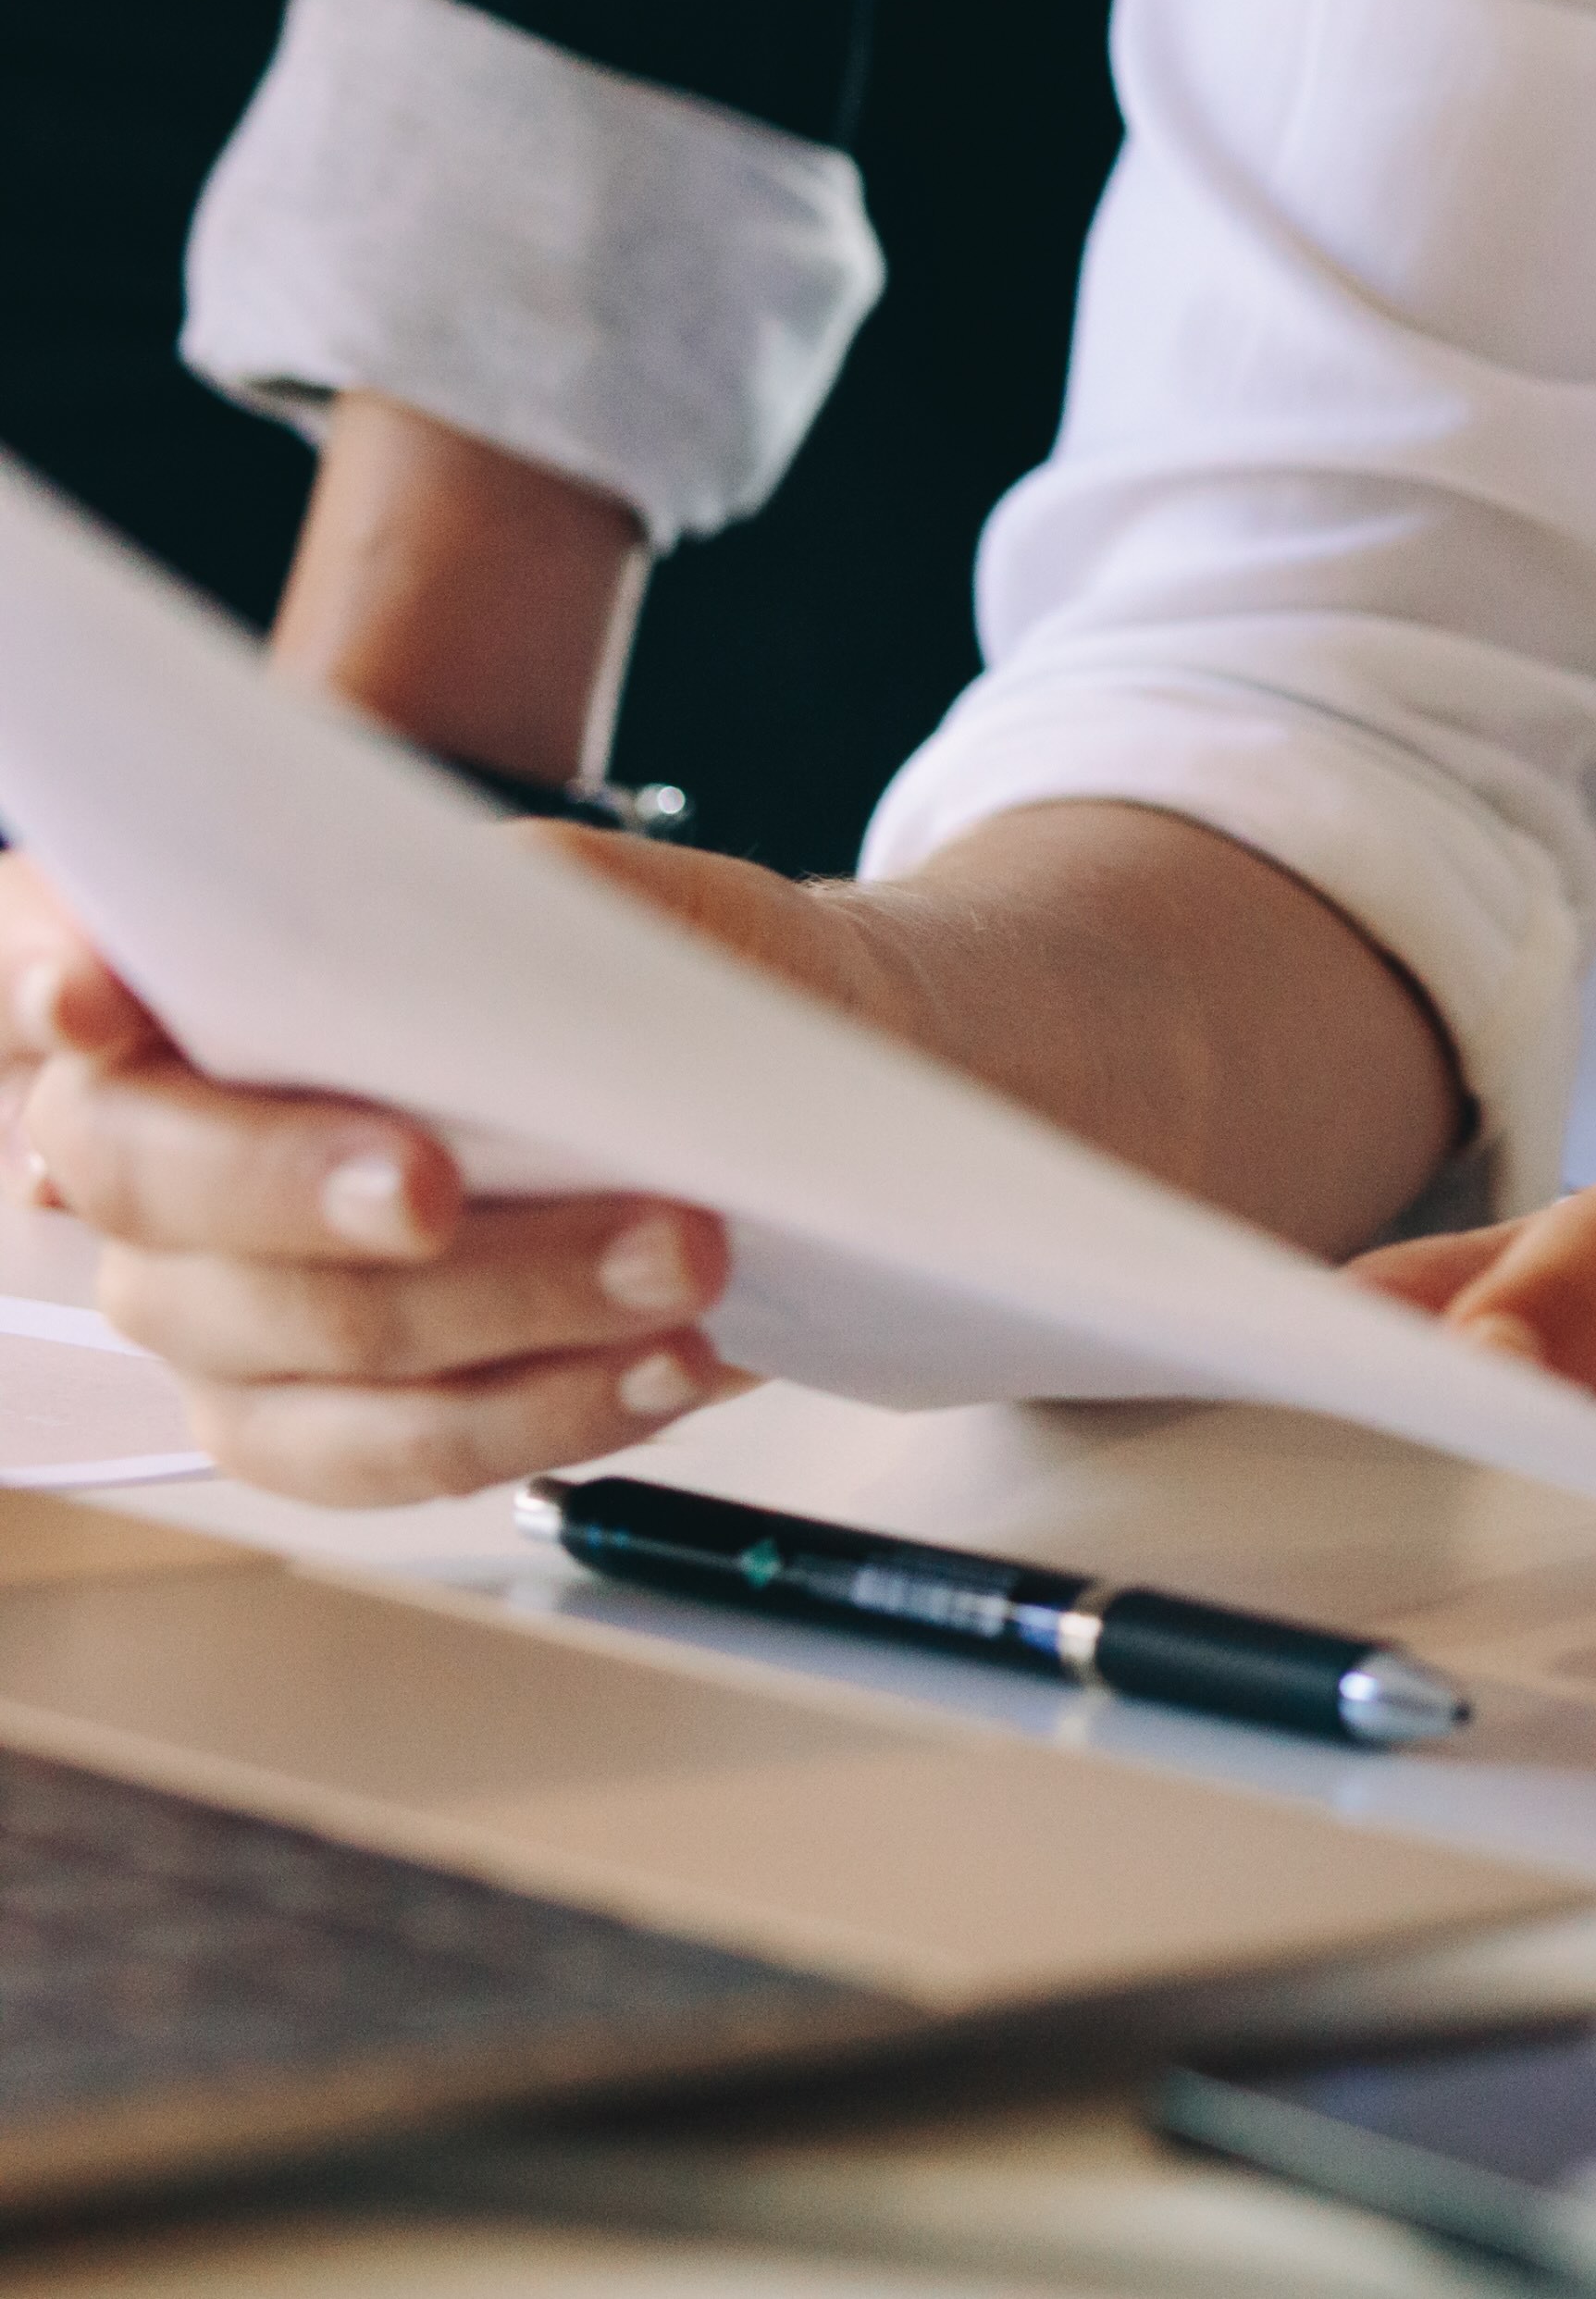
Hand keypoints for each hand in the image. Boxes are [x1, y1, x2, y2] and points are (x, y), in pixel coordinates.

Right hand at [2, 837, 876, 1501]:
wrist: (767, 1084)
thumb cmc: (657, 972)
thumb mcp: (594, 898)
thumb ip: (484, 915)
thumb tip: (441, 947)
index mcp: (189, 985)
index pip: (48, 966)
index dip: (38, 979)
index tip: (88, 999)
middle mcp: (155, 1146)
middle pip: (155, 1183)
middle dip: (307, 1190)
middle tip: (436, 1189)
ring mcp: (213, 1301)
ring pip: (307, 1332)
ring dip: (507, 1302)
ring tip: (676, 1262)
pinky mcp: (311, 1420)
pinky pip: (390, 1451)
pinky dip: (546, 1411)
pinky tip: (664, 1364)